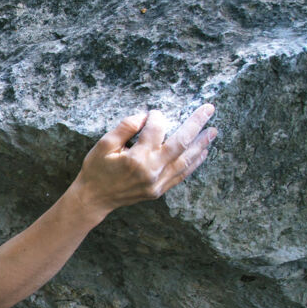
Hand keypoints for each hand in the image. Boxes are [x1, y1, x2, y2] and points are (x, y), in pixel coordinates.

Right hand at [71, 104, 217, 217]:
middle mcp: (151, 170)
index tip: (152, 114)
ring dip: (201, 144)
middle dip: (196, 123)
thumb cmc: (96, 170)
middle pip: (180, 143)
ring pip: (186, 160)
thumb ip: (125, 127)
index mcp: (136, 158)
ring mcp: (157, 183)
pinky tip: (203, 152)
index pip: (156, 130)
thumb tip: (146, 117)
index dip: (156, 117)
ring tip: (213, 130)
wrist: (93, 199)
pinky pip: (182, 175)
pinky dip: (194, 163)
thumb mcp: (103, 144)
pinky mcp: (159, 190)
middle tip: (209, 109)